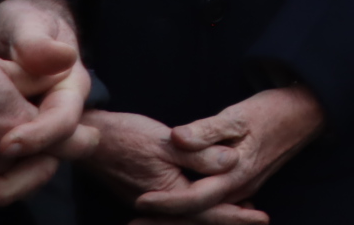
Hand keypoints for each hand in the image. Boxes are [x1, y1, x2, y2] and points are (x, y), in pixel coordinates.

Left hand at [0, 0, 95, 165]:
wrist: (14, 30)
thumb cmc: (25, 21)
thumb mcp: (29, 23)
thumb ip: (38, 42)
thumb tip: (63, 58)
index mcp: (69, 92)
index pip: (64, 123)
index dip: (40, 137)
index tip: (5, 145)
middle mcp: (56, 121)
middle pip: (46, 164)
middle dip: (12, 182)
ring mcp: (33, 137)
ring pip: (20, 178)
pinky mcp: (7, 147)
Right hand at [81, 111, 268, 224]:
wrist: (90, 137)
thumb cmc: (127, 136)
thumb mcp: (166, 141)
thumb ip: (199, 153)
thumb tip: (232, 162)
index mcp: (168, 193)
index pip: (209, 211)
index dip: (237, 216)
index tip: (262, 217)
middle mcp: (161, 203)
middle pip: (200, 219)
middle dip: (229, 219)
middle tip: (258, 219)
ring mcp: (153, 201)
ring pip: (189, 215)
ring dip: (215, 214)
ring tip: (243, 210)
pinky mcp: (148, 193)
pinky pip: (178, 207)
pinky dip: (198, 206)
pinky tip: (211, 198)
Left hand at [131, 86, 324, 218]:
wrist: (307, 113)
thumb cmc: (272, 111)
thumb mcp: (239, 115)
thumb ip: (207, 130)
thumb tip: (178, 138)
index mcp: (236, 174)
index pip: (195, 198)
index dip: (166, 202)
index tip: (139, 200)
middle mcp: (239, 188)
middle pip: (197, 214)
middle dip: (165, 220)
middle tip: (133, 222)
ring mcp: (243, 188)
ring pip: (205, 211)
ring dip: (176, 217)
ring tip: (146, 217)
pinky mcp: (243, 183)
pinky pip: (214, 204)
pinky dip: (192, 208)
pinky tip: (176, 206)